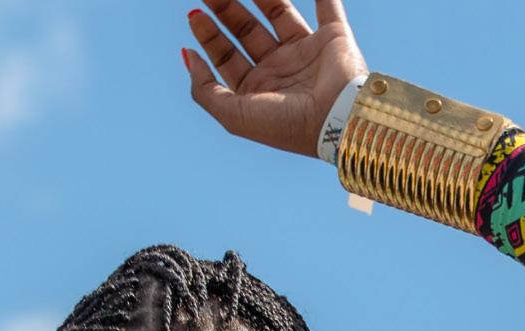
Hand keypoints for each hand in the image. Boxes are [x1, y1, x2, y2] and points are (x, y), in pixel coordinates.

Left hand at [180, 1, 365, 158]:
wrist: (337, 121)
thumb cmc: (285, 124)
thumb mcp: (233, 115)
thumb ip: (204, 89)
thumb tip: (187, 54)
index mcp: (258, 90)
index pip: (227, 56)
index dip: (209, 35)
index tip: (194, 15)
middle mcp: (280, 70)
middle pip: (246, 31)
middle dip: (226, 10)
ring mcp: (306, 52)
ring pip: (277, 12)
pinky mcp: (333, 37)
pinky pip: (326, 7)